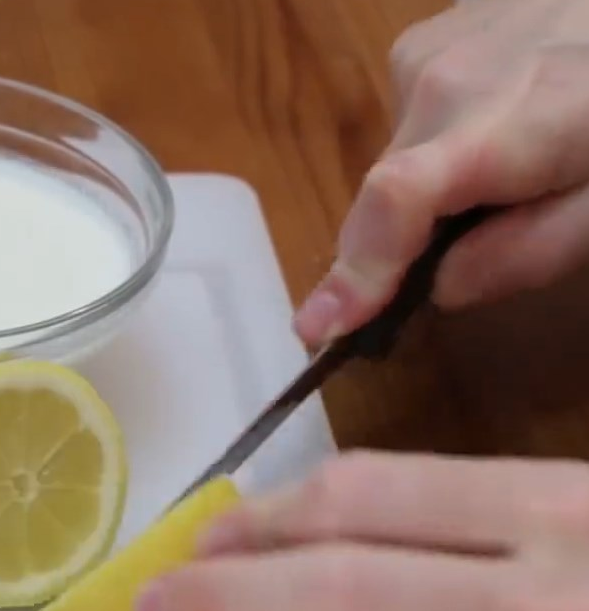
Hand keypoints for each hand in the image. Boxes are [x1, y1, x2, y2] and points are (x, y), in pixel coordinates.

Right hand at [293, 0, 588, 346]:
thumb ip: (530, 253)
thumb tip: (438, 287)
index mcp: (499, 126)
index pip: (399, 201)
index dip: (355, 272)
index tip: (317, 329)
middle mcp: (437, 83)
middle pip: (384, 197)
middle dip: (401, 250)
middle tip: (464, 263)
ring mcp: (418, 56)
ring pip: (392, 168)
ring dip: (428, 197)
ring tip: (509, 168)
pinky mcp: (415, 44)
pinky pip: (405, 130)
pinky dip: (435, 152)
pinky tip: (495, 126)